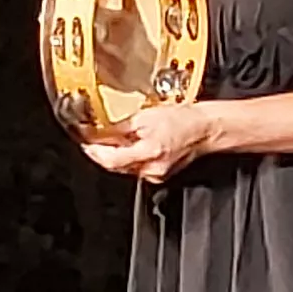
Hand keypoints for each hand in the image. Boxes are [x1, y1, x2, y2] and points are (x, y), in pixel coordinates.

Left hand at [81, 98, 220, 184]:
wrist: (206, 128)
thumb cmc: (185, 120)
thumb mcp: (146, 116)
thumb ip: (120, 127)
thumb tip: (100, 131)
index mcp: (148, 154)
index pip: (110, 160)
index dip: (94, 152)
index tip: (86, 143)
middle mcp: (151, 170)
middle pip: (116, 166)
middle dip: (103, 152)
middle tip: (94, 139)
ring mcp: (156, 175)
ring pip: (126, 168)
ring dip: (116, 155)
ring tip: (113, 139)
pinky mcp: (160, 174)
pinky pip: (138, 167)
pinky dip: (130, 157)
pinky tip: (132, 144)